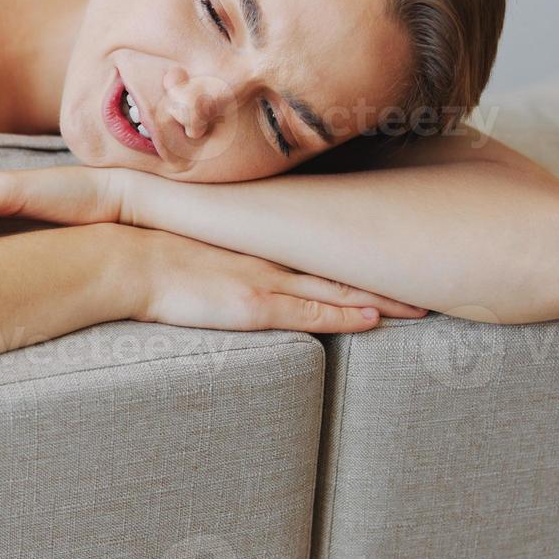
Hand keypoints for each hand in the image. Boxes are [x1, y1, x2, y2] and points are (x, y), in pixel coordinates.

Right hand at [132, 228, 426, 333]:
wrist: (124, 258)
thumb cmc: (149, 250)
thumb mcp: (195, 238)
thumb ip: (221, 243)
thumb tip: (231, 247)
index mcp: (257, 238)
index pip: (322, 238)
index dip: (361, 243)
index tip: (395, 242)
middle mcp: (270, 254)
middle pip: (342, 261)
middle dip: (388, 269)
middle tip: (434, 270)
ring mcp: (265, 279)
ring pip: (337, 289)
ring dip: (382, 297)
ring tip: (422, 304)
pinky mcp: (253, 305)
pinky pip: (308, 315)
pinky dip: (343, 318)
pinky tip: (374, 320)